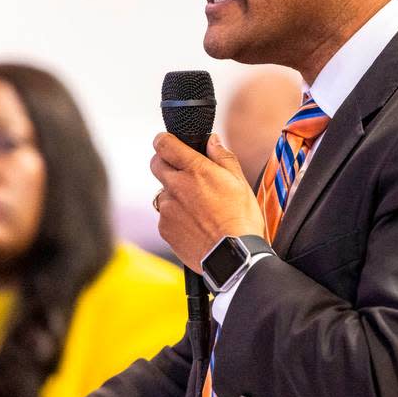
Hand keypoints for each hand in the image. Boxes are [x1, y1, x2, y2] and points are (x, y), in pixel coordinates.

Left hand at [151, 133, 265, 271]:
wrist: (233, 256)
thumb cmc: (241, 218)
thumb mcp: (239, 181)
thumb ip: (222, 157)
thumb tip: (212, 141)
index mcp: (195, 170)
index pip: (164, 144)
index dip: (164, 140)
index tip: (168, 142)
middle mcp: (176, 187)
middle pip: (156, 164)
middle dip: (166, 163)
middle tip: (184, 173)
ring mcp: (168, 209)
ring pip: (162, 192)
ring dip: (174, 194)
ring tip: (197, 207)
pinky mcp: (164, 228)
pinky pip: (165, 216)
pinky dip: (176, 217)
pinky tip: (195, 224)